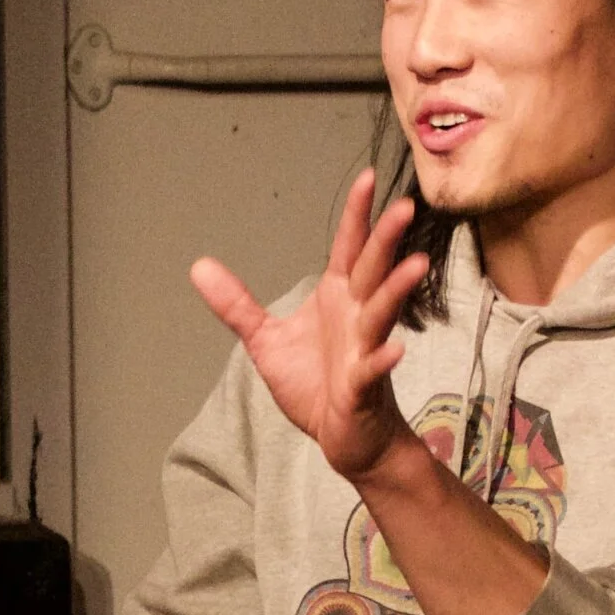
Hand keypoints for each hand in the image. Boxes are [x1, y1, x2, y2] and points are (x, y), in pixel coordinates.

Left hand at [189, 169, 429, 486]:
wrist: (343, 436)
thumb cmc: (314, 384)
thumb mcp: (266, 340)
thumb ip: (236, 304)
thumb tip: (199, 266)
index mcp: (338, 297)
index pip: (348, 247)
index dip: (357, 215)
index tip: (367, 178)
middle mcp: (356, 316)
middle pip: (372, 270)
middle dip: (387, 240)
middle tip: (405, 207)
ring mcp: (364, 350)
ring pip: (382, 313)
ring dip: (396, 291)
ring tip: (415, 266)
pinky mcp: (362, 387)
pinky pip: (373, 370)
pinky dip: (382, 359)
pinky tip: (394, 351)